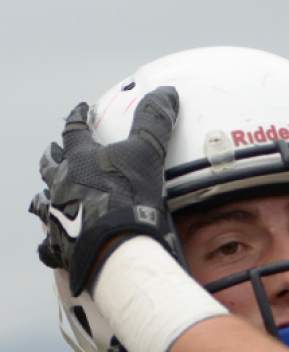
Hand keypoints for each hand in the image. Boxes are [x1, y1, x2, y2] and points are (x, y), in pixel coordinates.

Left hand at [29, 86, 179, 295]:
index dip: (78, 117)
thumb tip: (167, 92)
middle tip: (53, 151)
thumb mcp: (147, 152)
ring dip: (45, 195)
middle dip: (52, 155)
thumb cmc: (129, 195)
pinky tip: (51, 242)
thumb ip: (154, 122)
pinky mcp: (60, 243)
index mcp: (79, 159)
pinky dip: (48, 241)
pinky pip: (47, 243)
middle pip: (50, 164)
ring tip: (47, 195)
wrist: (116, 242)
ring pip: (42, 200)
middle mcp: (62, 183)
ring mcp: (58, 213)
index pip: (74, 129)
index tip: (80, 109)